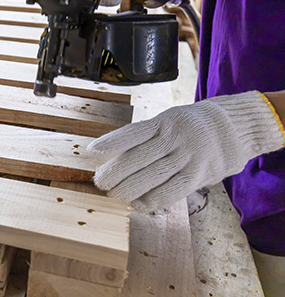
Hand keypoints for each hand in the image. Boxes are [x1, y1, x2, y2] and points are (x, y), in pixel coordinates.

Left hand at [85, 92, 284, 209]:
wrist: (232, 127)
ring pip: (154, 175)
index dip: (112, 142)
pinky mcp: (199, 173)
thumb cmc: (190, 127)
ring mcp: (188, 156)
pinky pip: (173, 189)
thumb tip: (116, 157)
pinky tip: (138, 203)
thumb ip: (148, 137)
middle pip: (139, 157)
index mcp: (164, 121)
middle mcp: (175, 138)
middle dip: (116, 172)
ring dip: (130, 188)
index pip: (133, 132)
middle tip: (100, 182)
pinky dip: (153, 198)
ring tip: (113, 195)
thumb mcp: (169, 121)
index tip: (92, 152)